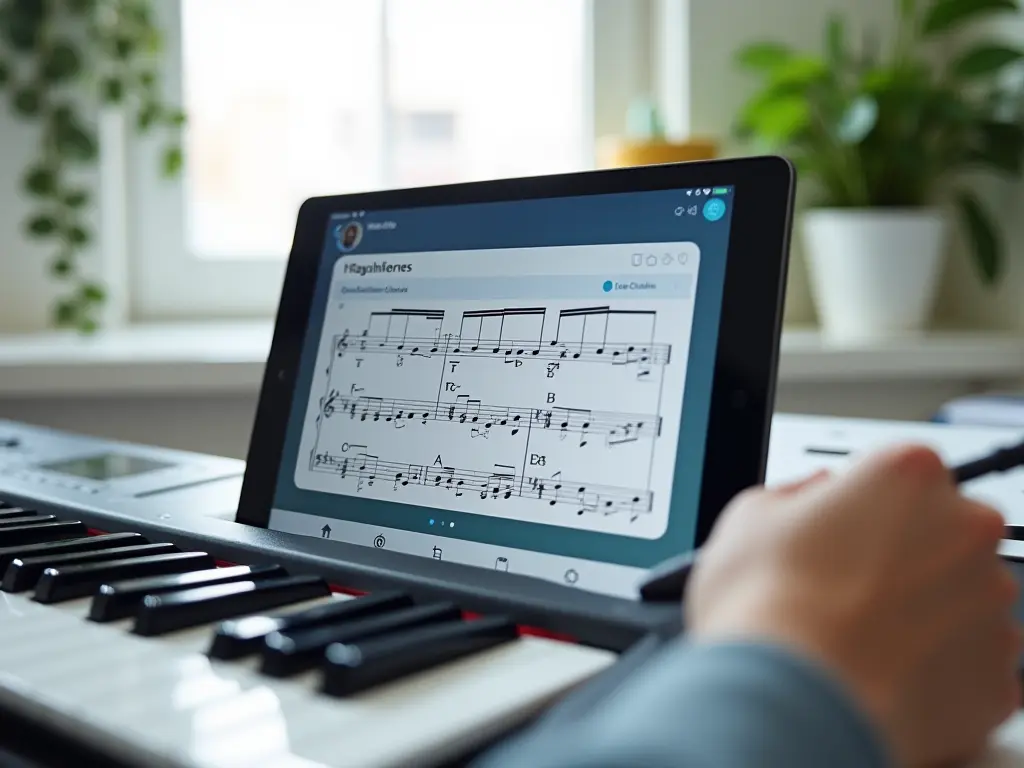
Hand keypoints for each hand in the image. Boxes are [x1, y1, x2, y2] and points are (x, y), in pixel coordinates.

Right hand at [686, 444, 1020, 766]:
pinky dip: (940, 670)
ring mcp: (991, 606)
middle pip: (946, 531)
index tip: (847, 526)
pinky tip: (885, 675)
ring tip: (861, 639)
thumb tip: (811, 501)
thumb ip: (795, 494)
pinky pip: (975, 665)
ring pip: (964, 599)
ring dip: (926, 613)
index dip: (870, 501)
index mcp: (909, 475)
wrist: (790, 702)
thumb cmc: (766, 606)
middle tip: (848, 586)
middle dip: (907, 554)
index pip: (907, 470)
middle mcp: (966, 530)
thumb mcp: (749, 515)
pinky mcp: (1000, 677)